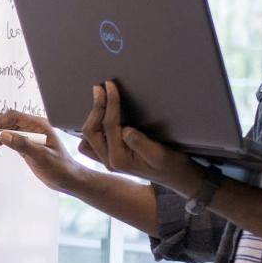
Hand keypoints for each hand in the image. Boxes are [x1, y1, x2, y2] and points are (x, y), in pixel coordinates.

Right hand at [0, 110, 84, 192]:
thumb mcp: (42, 157)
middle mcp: (32, 127)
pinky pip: (9, 139)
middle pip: (7, 122)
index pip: (14, 117)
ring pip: (6, 131)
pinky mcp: (26, 144)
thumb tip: (4, 136)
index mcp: (39, 125)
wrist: (69, 179)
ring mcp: (29, 135)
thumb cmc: (60, 168)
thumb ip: (23, 145)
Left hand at [79, 81, 201, 196]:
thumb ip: (141, 143)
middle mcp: (109, 161)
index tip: (111, 86)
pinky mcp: (109, 156)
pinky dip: (94, 127)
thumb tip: (126, 129)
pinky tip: (101, 114)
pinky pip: (92, 142)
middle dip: (96, 108)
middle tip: (100, 88)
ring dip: (92, 117)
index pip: (109, 127)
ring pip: (87, 138)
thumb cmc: (170, 164)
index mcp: (119, 160)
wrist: (175, 176)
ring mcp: (107, 160)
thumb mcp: (159, 154)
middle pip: (91, 132)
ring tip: (99, 98)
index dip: (110, 104)